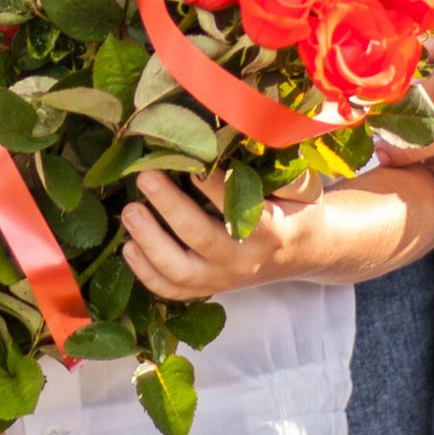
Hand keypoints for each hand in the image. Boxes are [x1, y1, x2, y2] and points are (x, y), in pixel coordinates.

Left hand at [121, 165, 325, 300]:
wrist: (306, 254)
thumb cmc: (299, 211)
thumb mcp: (305, 188)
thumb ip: (287, 171)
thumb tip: (256, 143)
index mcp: (273, 232)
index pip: (240, 212)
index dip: (213, 187)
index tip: (191, 162)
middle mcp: (246, 261)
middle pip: (202, 239)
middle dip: (170, 206)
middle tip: (146, 176)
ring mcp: (224, 279)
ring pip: (180, 271)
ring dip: (149, 242)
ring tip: (129, 211)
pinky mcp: (209, 288)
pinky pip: (172, 290)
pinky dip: (145, 273)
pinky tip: (127, 246)